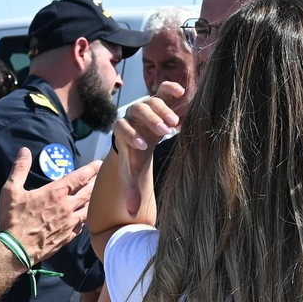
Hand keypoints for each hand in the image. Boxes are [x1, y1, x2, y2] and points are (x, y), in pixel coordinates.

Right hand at [0, 148, 102, 263]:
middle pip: (89, 192)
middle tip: (104, 176)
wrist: (16, 250)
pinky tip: (84, 217)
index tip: (99, 163)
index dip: (91, 169)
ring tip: (99, 195)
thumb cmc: (13, 219)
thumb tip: (24, 150)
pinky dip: (85, 219)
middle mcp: (67, 207)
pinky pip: (82, 225)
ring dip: (94, 200)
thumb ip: (20, 168)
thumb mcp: (11, 190)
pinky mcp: (68, 236)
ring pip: (88, 209)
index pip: (79, 177)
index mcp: (55, 193)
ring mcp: (69, 223)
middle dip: (97, 182)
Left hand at [112, 82, 183, 213]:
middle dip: (150, 120)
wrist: (141, 138)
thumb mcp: (132, 171)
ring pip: (151, 100)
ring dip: (163, 110)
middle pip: (137, 110)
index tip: (143, 146)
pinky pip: (162, 89)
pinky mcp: (159, 99)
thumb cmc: (135, 155)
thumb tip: (131, 213)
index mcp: (122, 131)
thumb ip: (131, 189)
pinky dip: (170, 89)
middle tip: (165, 131)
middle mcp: (132, 115)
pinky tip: (182, 93)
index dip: (130, 135)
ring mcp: (146, 105)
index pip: (121, 128)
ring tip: (176, 124)